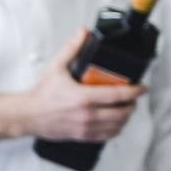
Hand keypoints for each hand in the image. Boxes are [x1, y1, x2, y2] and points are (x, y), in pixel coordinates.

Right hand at [24, 29, 145, 141]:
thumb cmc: (41, 94)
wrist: (28, 116)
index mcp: (83, 98)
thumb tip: (83, 33)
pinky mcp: (82, 137)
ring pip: (117, 126)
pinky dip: (116, 130)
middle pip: (122, 113)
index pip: (118, 95)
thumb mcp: (56, 67)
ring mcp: (85, 128)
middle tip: (134, 98)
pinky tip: (115, 122)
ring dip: (126, 118)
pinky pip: (106, 137)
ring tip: (126, 109)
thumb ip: (72, 48)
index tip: (142, 88)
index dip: (135, 92)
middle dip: (132, 105)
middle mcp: (87, 115)